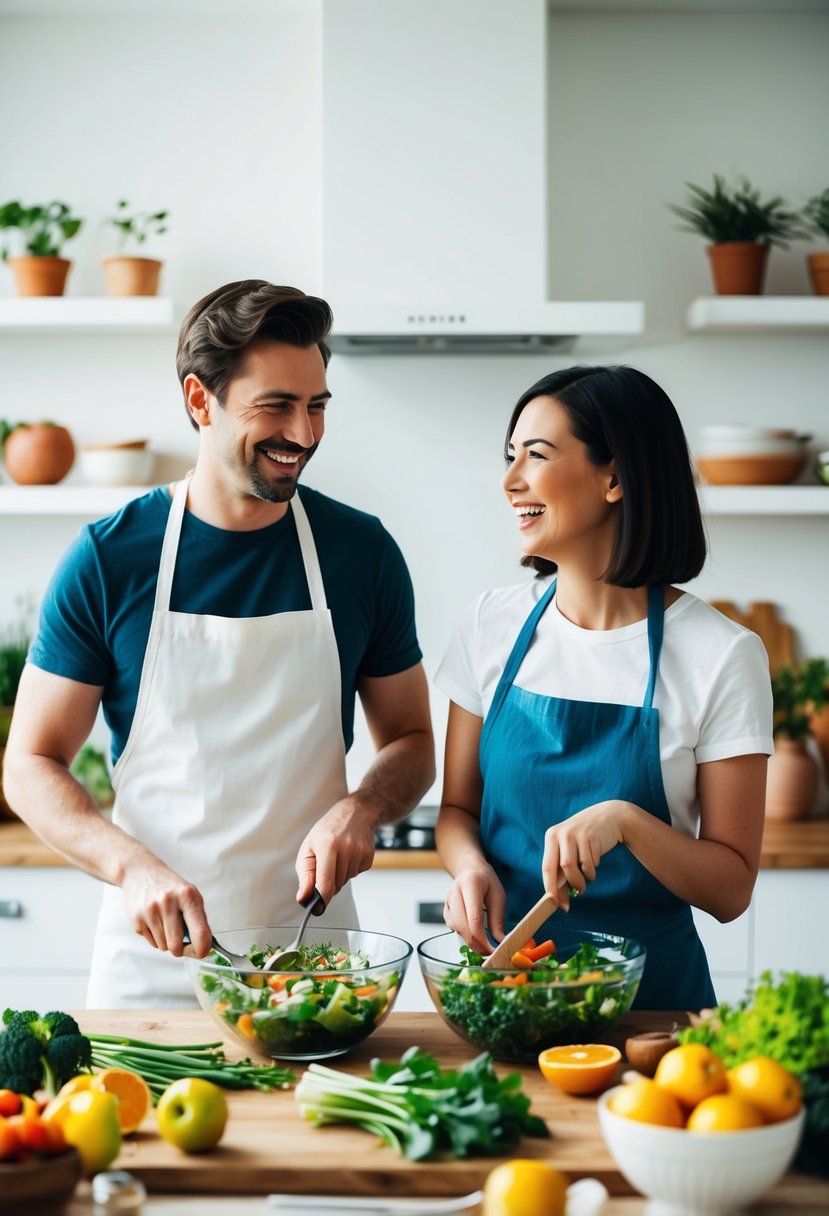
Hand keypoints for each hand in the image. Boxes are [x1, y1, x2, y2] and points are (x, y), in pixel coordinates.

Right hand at [120, 858, 209, 956]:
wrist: (140, 872)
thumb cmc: (169, 885)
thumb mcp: (189, 894)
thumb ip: (198, 918)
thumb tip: (204, 945)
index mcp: (187, 896)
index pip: (199, 931)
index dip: (203, 948)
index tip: (203, 952)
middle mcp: (168, 903)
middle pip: (176, 945)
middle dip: (180, 950)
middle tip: (181, 943)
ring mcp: (150, 911)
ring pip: (163, 946)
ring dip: (167, 941)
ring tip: (165, 924)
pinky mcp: (136, 919)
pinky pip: (151, 942)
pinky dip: (155, 938)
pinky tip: (154, 922)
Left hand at [295, 794, 378, 908]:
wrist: (355, 812)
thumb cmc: (328, 830)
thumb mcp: (309, 847)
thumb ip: (305, 875)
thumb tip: (304, 897)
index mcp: (327, 845)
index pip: (325, 883)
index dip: (321, 900)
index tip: (317, 908)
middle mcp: (345, 848)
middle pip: (336, 884)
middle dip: (329, 882)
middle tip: (326, 865)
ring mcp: (360, 851)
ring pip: (346, 880)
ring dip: (340, 875)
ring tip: (339, 855)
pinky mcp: (369, 855)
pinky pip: (357, 874)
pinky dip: (351, 869)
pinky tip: (350, 854)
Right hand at [442, 863, 506, 954]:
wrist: (469, 869)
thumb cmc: (485, 881)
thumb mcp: (498, 895)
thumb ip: (497, 919)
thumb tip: (500, 942)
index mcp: (470, 884)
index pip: (473, 918)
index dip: (482, 938)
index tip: (493, 950)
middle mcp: (454, 892)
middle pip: (462, 926)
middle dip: (476, 943)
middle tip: (489, 952)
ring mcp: (447, 901)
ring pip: (455, 928)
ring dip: (469, 941)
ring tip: (484, 946)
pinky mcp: (445, 909)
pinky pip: (452, 927)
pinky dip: (463, 935)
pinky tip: (474, 936)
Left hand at [542, 799, 627, 909]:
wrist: (609, 816)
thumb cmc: (586, 839)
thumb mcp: (571, 848)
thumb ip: (563, 870)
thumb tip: (560, 900)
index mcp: (551, 836)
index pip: (547, 867)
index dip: (550, 888)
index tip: (554, 904)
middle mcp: (562, 834)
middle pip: (561, 868)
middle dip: (567, 887)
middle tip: (574, 897)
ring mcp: (577, 834)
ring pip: (576, 868)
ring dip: (581, 881)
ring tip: (585, 881)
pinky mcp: (592, 837)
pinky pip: (590, 864)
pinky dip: (592, 871)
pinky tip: (594, 865)